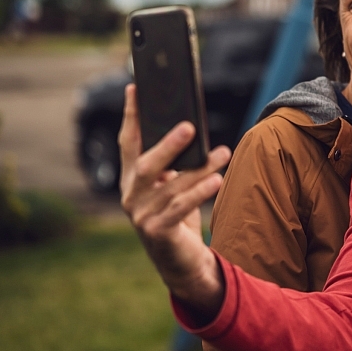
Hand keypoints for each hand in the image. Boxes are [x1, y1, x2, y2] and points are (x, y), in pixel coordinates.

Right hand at [119, 84, 230, 317]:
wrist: (182, 262)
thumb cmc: (180, 216)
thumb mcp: (175, 185)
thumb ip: (175, 162)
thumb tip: (190, 127)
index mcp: (132, 179)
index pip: (128, 142)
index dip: (131, 115)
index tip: (136, 87)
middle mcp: (131, 195)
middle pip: (145, 163)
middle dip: (167, 143)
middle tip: (190, 125)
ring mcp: (140, 216)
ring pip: (171, 185)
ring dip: (200, 167)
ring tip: (223, 152)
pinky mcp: (156, 233)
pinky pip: (179, 208)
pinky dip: (199, 191)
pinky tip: (217, 178)